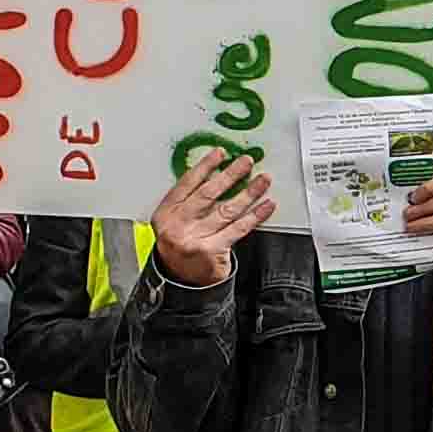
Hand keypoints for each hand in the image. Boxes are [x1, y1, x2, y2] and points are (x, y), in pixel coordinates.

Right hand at [147, 151, 273, 286]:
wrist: (181, 278)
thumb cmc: (182, 243)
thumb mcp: (175, 220)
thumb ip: (190, 200)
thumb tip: (218, 173)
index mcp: (166, 212)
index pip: (187, 183)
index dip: (205, 166)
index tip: (220, 153)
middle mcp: (178, 224)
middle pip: (208, 194)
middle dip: (230, 175)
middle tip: (246, 162)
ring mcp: (194, 238)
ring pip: (227, 210)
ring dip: (249, 192)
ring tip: (263, 180)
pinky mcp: (212, 250)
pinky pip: (238, 228)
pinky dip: (255, 215)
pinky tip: (266, 205)